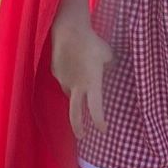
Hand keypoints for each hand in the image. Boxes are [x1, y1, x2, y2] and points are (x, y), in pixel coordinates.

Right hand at [51, 19, 113, 139]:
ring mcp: (64, 80)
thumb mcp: (108, 55)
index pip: (96, 110)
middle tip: (82, 137)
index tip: (103, 130)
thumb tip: (111, 68)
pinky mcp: (56, 72)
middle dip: (78, 128)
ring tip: (82, 80)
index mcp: (92, 84)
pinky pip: (64, 79)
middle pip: (75, 114)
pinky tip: (73, 64)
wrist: (69, 31)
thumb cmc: (92, 42)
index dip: (100, 122)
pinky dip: (69, 77)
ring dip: (75, 94)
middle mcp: (76, 86)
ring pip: (70, 93)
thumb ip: (109, 65)